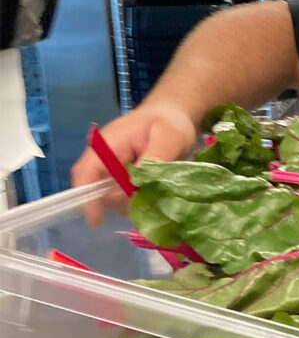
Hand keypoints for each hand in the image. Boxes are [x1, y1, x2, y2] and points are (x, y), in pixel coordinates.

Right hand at [71, 100, 197, 225]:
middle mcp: (104, 161)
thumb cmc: (169, 122)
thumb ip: (154, 159)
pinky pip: (125, 199)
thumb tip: (138, 185)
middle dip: (121, 202)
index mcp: (106, 146)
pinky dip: (139, 202)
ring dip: (133, 204)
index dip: (86, 198)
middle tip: (152, 199)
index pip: (85, 174)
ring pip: (113, 200)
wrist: (173, 117)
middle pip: (98, 192)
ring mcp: (113, 172)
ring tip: (159, 192)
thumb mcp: (168, 137)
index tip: (96, 220)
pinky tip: (157, 195)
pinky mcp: (123, 181)